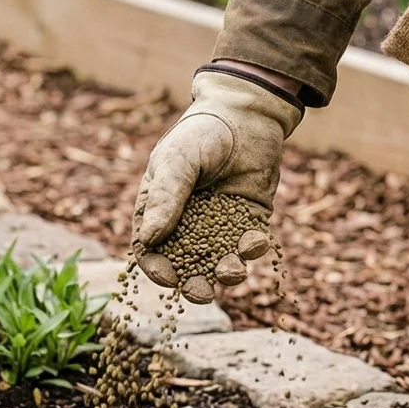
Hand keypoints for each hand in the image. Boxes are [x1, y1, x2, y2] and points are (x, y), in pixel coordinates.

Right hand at [132, 67, 302, 300]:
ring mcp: (219, 224)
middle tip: (204, 293)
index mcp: (159, 209)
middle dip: (194, 284)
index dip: (157, 268)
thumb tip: (151, 239)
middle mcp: (187, 223)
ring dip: (226, 272)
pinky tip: (257, 242)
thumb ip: (166, 197)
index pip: (151, 249)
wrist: (247, 114)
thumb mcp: (177, 161)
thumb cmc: (201, 133)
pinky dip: (253, 248)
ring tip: (233, 271)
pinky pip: (249, 244)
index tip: (170, 279)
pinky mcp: (249, 220)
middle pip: (185, 265)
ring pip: (219, 261)